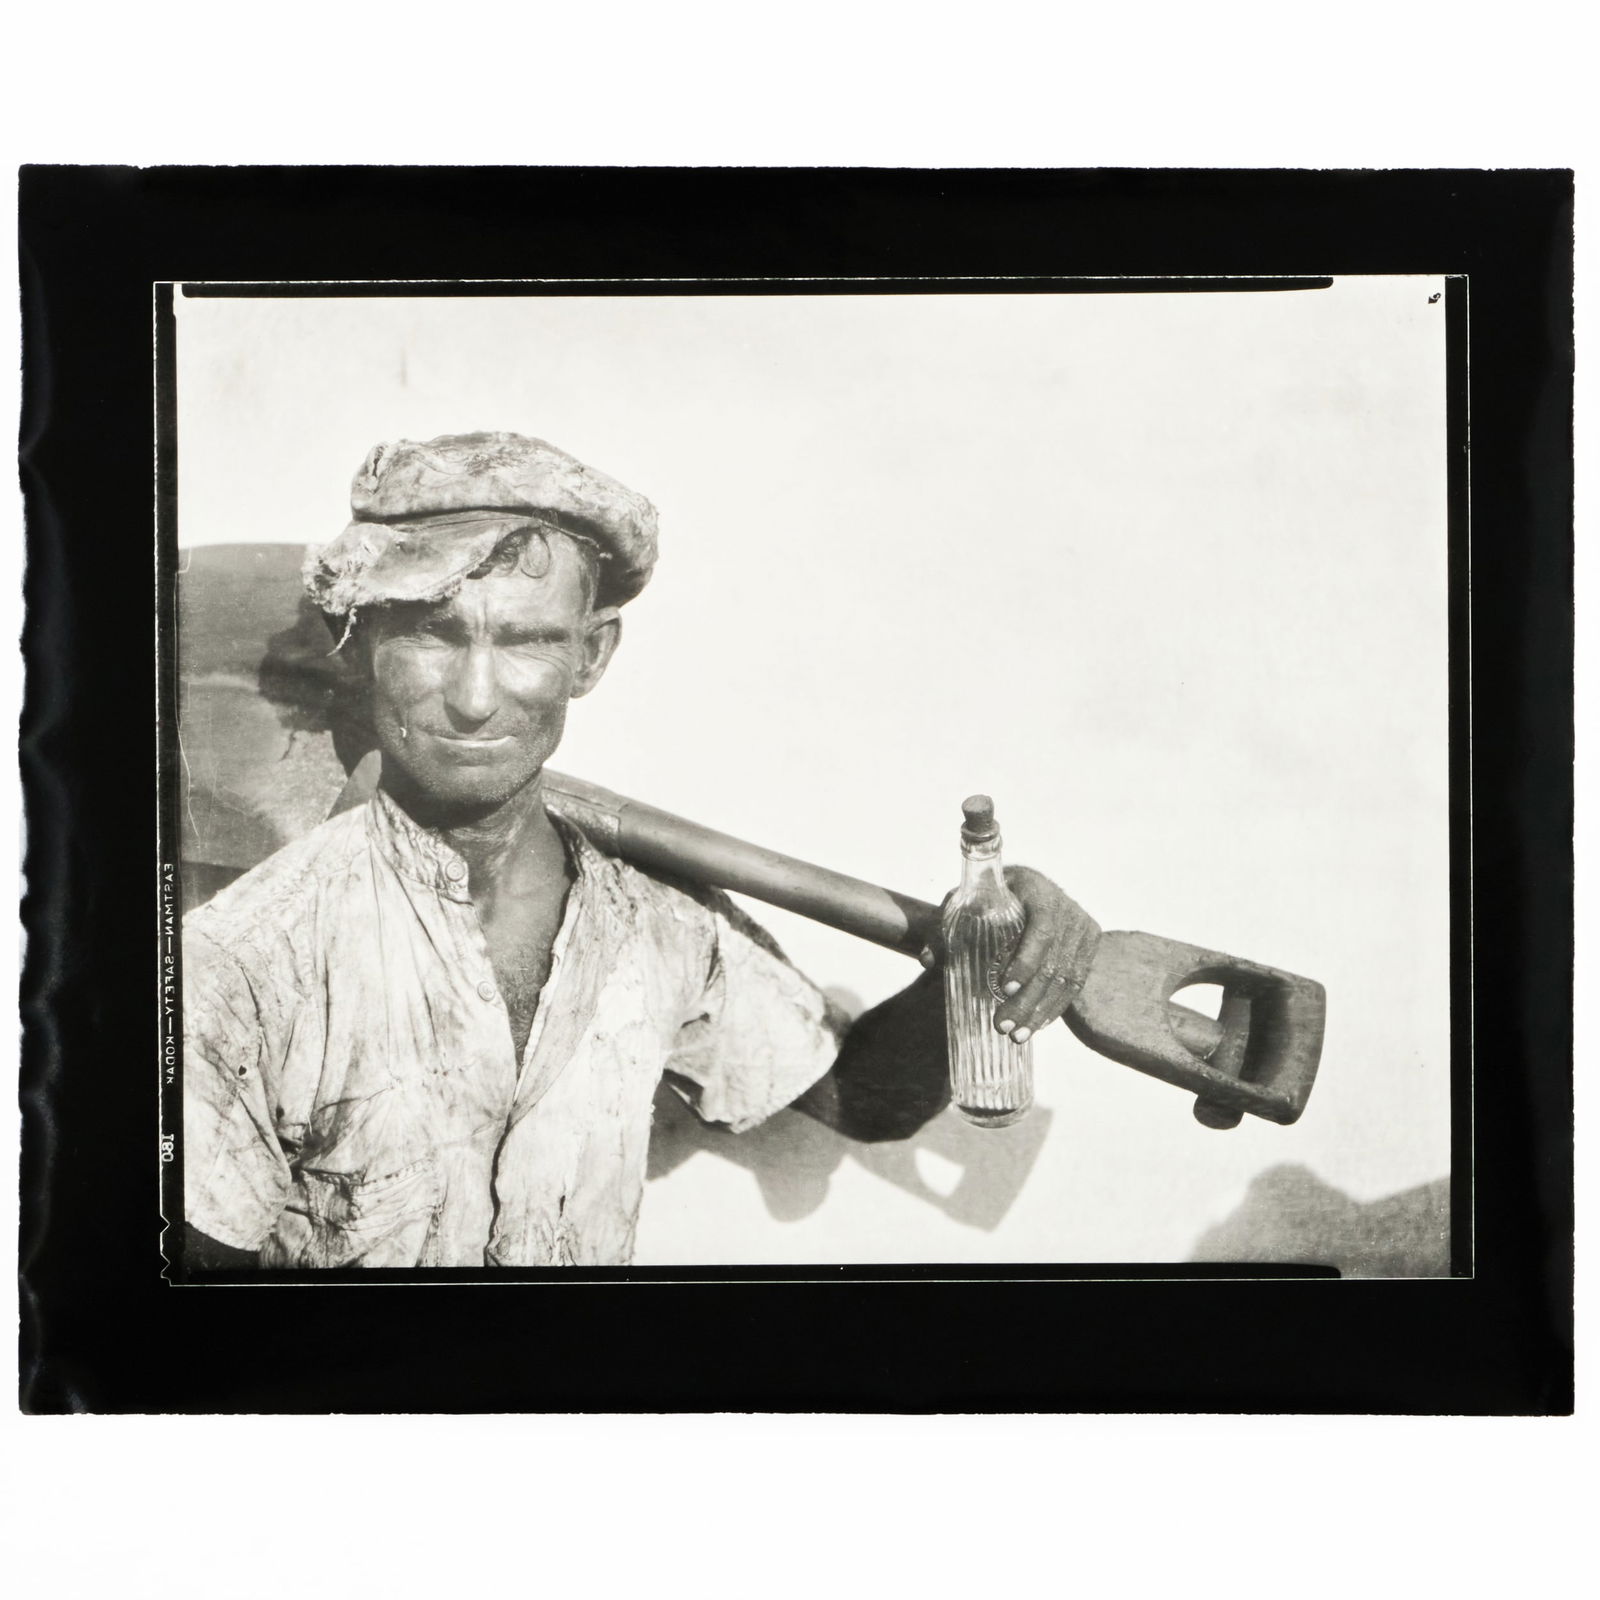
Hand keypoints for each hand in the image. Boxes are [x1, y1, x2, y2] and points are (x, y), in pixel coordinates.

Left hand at [919, 867, 1100, 1041]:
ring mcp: (1082, 928)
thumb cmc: (990, 895)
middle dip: (1028, 1000)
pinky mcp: (1089, 946)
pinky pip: (1075, 983)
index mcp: (1037, 890)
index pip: (1042, 929)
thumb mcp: (965, 903)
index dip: (1027, 960)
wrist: (1029, 887)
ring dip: (1041, 1011)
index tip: (1006, 987)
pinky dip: (1055, 1007)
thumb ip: (944, 928)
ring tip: (1017, 1036)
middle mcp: (1067, 907)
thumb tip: (928, 959)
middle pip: (1053, 962)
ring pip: (1067, 978)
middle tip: (1002, 1026)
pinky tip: (1036, 1026)